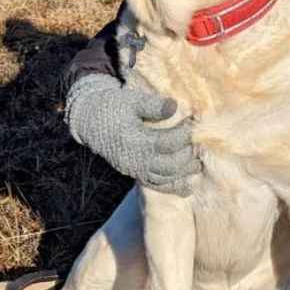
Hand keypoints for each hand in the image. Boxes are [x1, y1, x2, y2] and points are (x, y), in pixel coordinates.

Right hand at [65, 74, 200, 194]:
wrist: (89, 120)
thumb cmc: (113, 106)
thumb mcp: (132, 100)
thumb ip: (153, 106)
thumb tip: (175, 106)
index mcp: (136, 140)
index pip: (169, 142)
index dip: (185, 134)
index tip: (195, 124)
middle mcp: (135, 159)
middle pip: (170, 164)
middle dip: (188, 156)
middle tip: (199, 144)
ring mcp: (134, 169)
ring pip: (164, 178)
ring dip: (183, 173)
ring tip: (198, 164)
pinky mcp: (133, 173)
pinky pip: (155, 185)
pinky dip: (172, 188)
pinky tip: (187, 189)